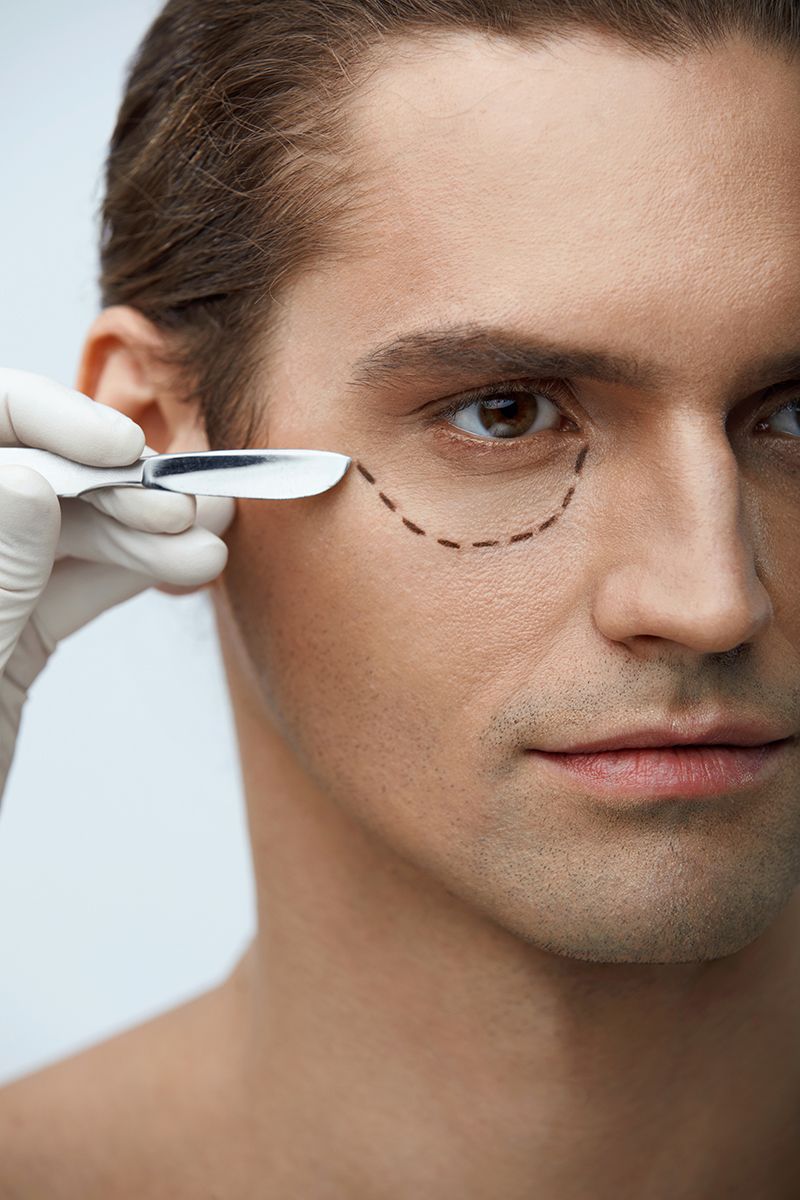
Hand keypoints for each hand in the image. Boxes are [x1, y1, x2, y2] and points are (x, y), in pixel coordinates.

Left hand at [0, 368, 234, 804]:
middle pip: (31, 477)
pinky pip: (75, 586)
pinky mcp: (10, 636)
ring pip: (64, 534)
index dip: (47, 420)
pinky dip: (134, 574)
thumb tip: (32, 475)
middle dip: (117, 486)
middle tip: (191, 507)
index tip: (122, 450)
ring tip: (212, 540)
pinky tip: (187, 568)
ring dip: (144, 531)